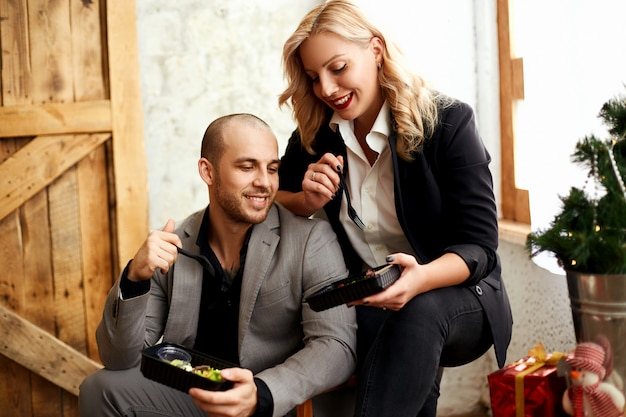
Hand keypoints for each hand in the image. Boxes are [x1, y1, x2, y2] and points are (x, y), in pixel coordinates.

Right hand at [127, 219, 181, 280]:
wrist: (136, 268)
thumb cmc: (147, 255)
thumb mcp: (156, 242)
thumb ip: (165, 233)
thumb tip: (172, 221)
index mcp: (155, 234)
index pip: (175, 237)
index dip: (179, 246)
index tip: (176, 251)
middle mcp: (152, 240)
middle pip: (174, 250)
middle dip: (173, 258)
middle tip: (166, 260)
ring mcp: (151, 249)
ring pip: (171, 258)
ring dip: (168, 264)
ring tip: (161, 264)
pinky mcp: (151, 259)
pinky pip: (166, 265)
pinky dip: (165, 269)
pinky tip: (160, 269)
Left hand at [189, 368, 257, 416]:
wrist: (255, 402)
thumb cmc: (248, 389)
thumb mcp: (246, 376)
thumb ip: (235, 373)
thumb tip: (223, 373)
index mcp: (235, 398)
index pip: (213, 398)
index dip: (201, 394)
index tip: (193, 390)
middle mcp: (231, 410)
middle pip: (207, 407)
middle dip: (197, 399)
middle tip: (193, 392)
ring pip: (208, 412)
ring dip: (202, 404)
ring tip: (200, 396)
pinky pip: (212, 416)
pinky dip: (208, 409)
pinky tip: (208, 402)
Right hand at [302, 153, 343, 212]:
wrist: (315, 201)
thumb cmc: (324, 189)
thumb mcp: (333, 179)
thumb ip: (337, 169)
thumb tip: (340, 158)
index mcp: (320, 164)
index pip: (327, 156)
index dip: (334, 161)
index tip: (340, 169)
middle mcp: (313, 167)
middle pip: (325, 168)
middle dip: (335, 178)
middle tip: (338, 185)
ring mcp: (308, 175)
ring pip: (322, 177)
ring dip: (331, 186)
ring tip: (333, 191)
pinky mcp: (305, 184)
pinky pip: (318, 187)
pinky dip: (327, 192)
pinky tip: (330, 195)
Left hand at [349, 252, 469, 310]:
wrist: (424, 281)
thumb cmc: (415, 271)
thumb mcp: (409, 260)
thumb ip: (398, 258)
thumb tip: (388, 258)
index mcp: (402, 288)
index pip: (385, 296)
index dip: (373, 298)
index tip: (363, 299)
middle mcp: (399, 299)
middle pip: (378, 302)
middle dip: (363, 301)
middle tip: (349, 299)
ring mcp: (398, 304)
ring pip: (378, 305)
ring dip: (365, 302)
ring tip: (351, 300)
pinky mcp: (396, 306)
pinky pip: (381, 305)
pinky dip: (371, 302)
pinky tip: (362, 300)